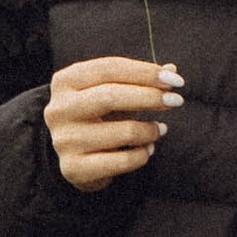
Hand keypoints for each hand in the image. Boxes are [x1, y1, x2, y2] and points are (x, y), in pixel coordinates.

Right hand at [44, 54, 177, 189]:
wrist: (75, 157)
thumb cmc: (98, 116)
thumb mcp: (113, 92)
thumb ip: (140, 80)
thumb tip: (172, 71)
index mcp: (66, 81)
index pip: (109, 68)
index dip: (145, 72)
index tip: (175, 80)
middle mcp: (59, 109)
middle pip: (110, 96)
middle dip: (150, 97)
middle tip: (177, 101)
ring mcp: (64, 140)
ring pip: (123, 131)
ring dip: (150, 130)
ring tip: (160, 129)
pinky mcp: (74, 168)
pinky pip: (123, 160)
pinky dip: (143, 155)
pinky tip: (148, 149)